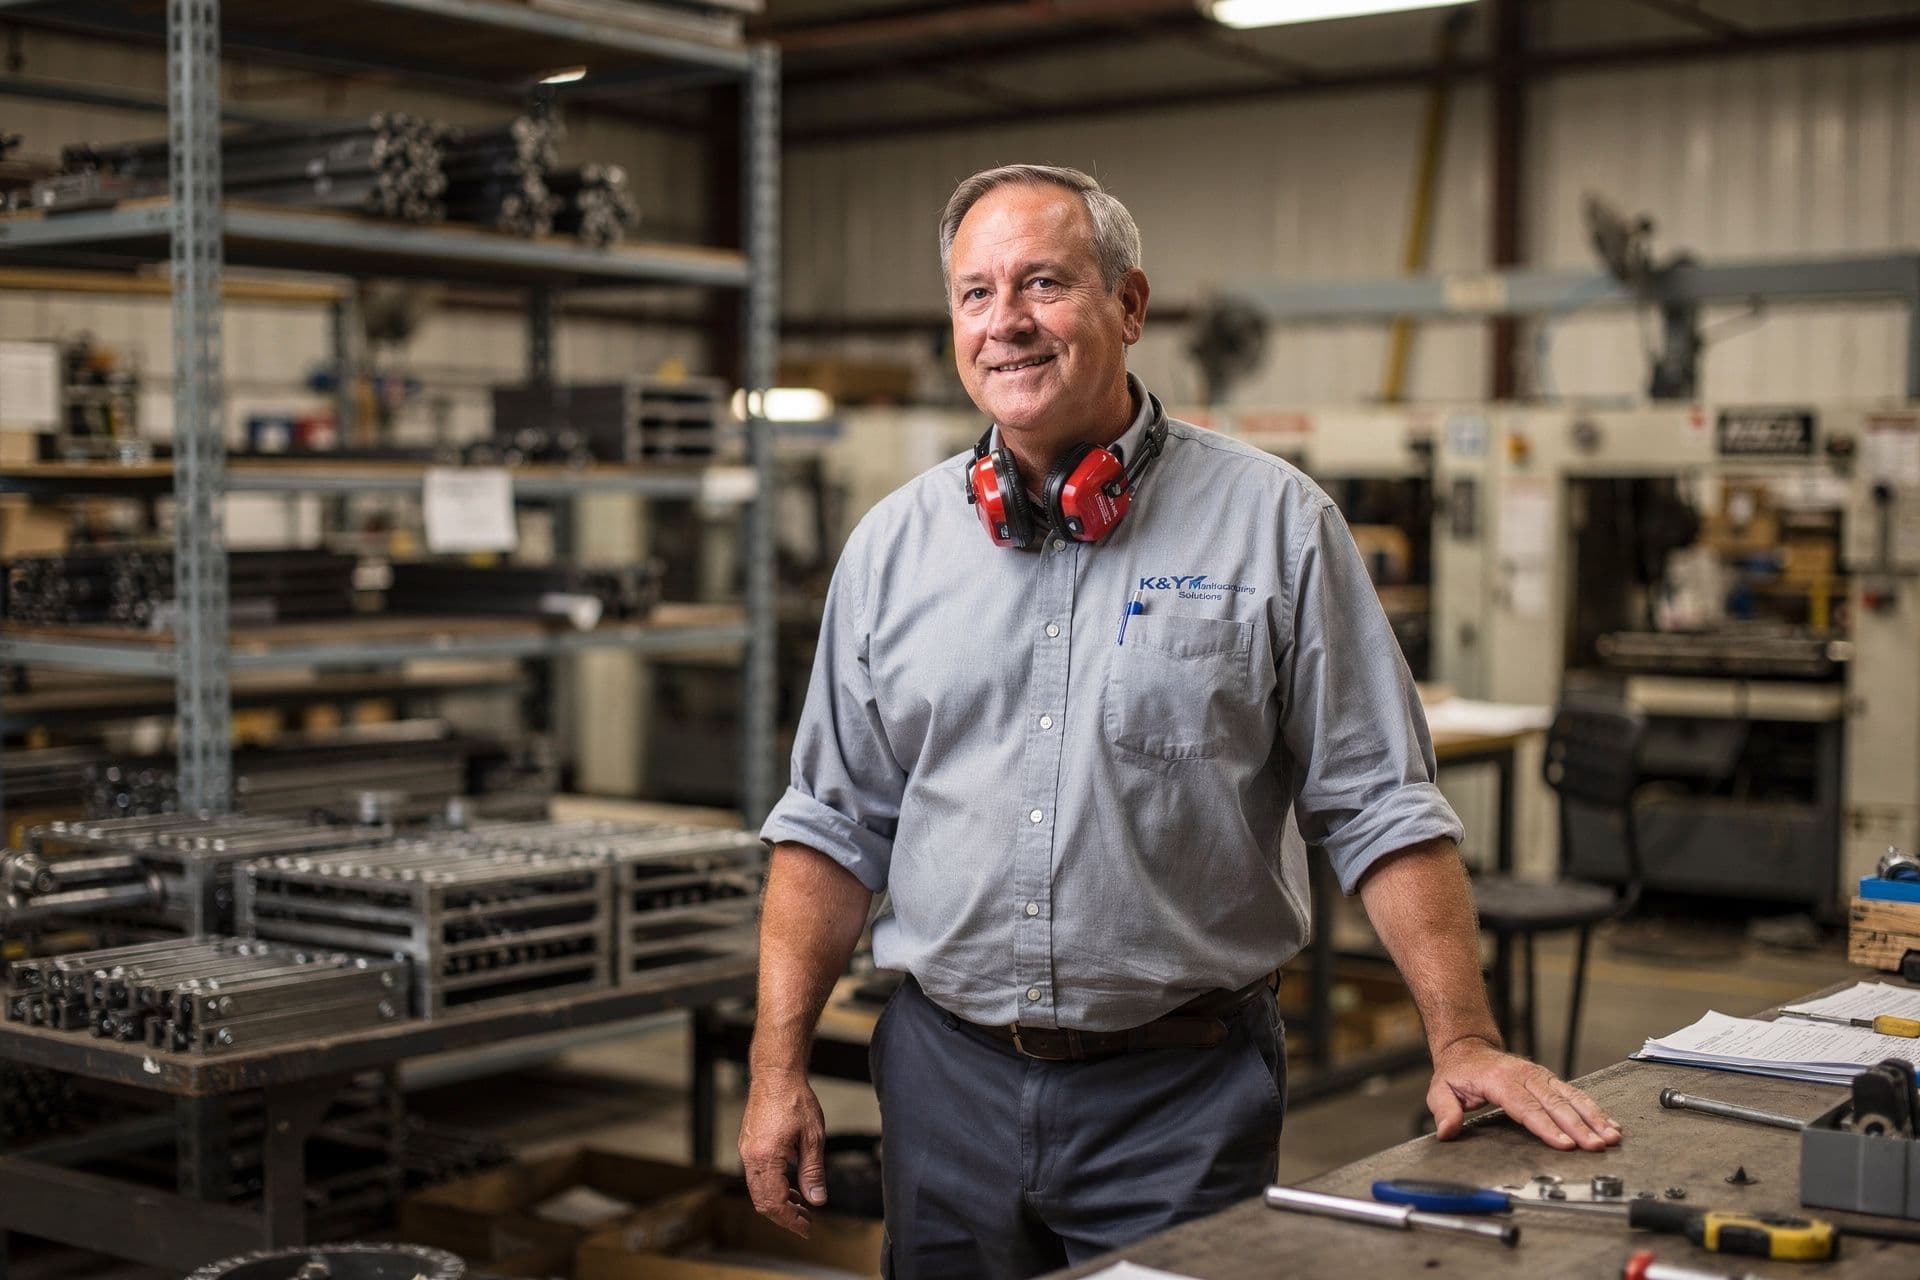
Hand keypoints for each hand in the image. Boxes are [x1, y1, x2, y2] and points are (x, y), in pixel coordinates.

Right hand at [739, 1067, 828, 1236]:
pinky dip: (772, 1186)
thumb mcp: (813, 1138)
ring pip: (758, 1190)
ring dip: (778, 1201)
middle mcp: (750, 1157)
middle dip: (784, 1215)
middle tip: (806, 1221)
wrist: (776, 1074)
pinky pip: (757, 1175)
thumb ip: (813, 1172)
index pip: (775, 1202)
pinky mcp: (748, 1145)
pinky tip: (790, 1184)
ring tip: (801, 1204)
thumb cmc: (794, 1099)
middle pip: (762, 1201)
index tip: (806, 1228)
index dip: (791, 1220)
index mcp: (765, 1158)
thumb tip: (816, 1200)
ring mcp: (746, 1151)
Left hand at [1427, 1037, 1621, 1151]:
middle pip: (1554, 1104)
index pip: (1525, 1107)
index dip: (1546, 1126)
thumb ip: (1444, 1110)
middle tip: (1596, 1146)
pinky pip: (1574, 1093)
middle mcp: (1524, 1076)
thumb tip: (1447, 1132)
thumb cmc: (1457, 1073)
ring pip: (1570, 1097)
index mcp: (1499, 1080)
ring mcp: (1539, 1076)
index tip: (1564, 1144)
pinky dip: (1593, 1109)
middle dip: (1578, 1127)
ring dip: (1593, 1117)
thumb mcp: (1440, 1089)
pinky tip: (1610, 1123)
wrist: (1469, 1047)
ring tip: (1611, 1137)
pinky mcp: (1549, 1079)